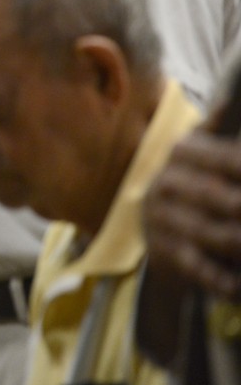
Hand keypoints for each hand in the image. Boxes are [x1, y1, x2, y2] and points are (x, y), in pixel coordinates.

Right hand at [145, 129, 240, 300]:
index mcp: (183, 154)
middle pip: (230, 202)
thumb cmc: (193, 181)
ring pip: (222, 237)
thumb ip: (218, 126)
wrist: (152, 225)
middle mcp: (168, 184)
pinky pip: (202, 270)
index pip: (231, 160)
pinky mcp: (165, 254)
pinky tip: (240, 285)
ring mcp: (164, 221)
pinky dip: (227, 281)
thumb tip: (231, 99)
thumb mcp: (199, 150)